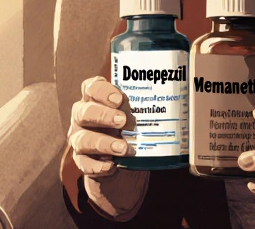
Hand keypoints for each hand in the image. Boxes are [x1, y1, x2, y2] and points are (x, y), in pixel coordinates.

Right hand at [67, 76, 148, 218]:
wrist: (121, 164)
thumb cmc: (129, 132)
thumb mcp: (135, 117)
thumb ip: (142, 109)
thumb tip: (175, 103)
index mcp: (94, 100)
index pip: (91, 87)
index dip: (102, 91)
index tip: (120, 98)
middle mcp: (82, 117)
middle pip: (84, 112)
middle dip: (103, 115)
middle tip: (123, 121)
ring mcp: (80, 139)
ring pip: (83, 139)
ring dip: (104, 143)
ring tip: (124, 148)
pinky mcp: (82, 161)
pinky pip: (85, 163)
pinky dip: (98, 165)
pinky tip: (112, 166)